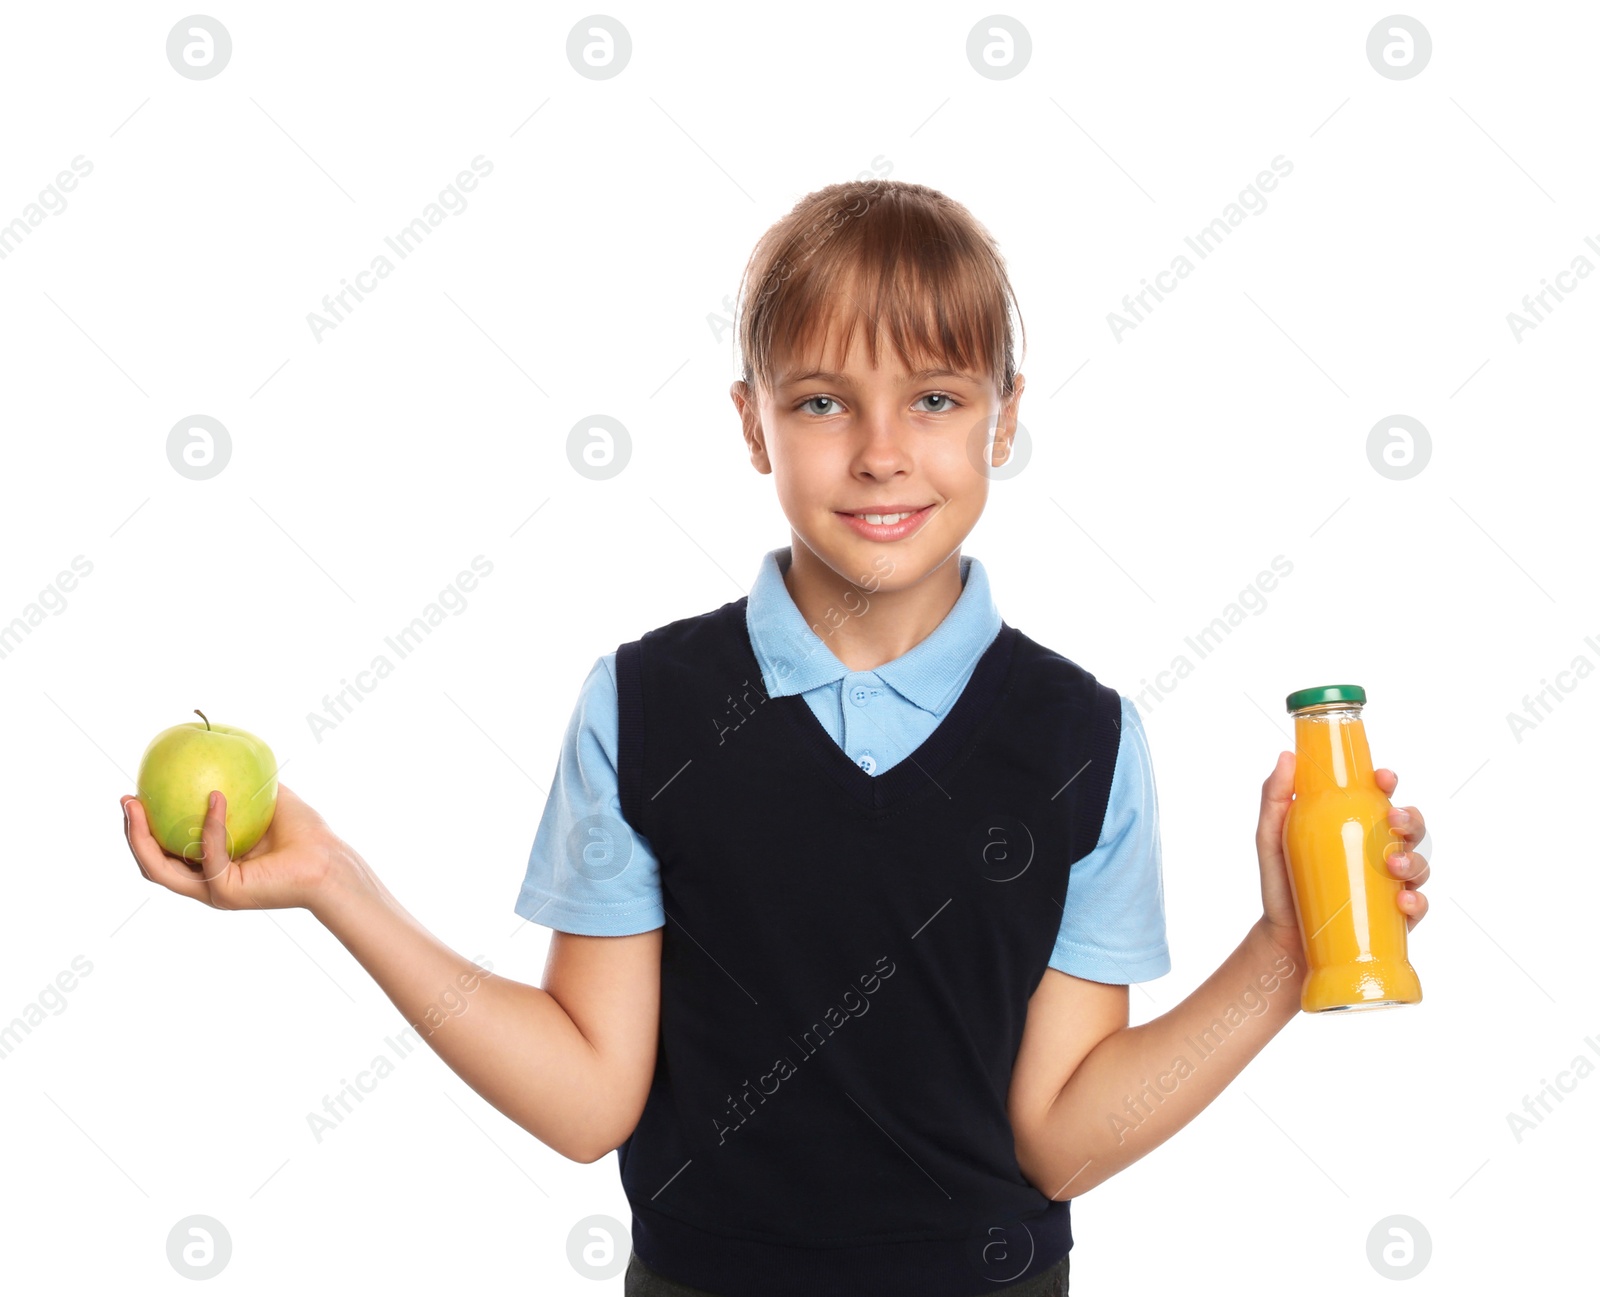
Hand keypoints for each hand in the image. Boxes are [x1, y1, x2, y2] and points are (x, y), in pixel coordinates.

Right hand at [121, 783, 349, 913]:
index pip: (163, 849)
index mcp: (210, 862)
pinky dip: (211, 826)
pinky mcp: (227, 892)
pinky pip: (209, 855)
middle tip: (127, 800)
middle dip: (132, 833)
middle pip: (152, 862)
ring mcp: (213, 890)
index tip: (133, 794)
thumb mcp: (263, 800)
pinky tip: (216, 797)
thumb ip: (239, 784)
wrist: (329, 859)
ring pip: (162, 870)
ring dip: (143, 838)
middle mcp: (206, 881)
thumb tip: (214, 754)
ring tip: (138, 806)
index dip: (142, 826)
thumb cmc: (303, 831)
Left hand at [1254, 754, 1432, 959]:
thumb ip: (1275, 799)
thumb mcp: (1271, 838)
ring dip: (1414, 859)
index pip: (1379, 797)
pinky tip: (1403, 902)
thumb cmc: (1282, 885)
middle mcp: (1375, 851)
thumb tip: (1286, 758)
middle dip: (1410, 819)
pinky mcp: (1394, 918)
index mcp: (1352, 827)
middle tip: (1393, 821)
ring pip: (1419, 862)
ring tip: (1393, 864)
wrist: (1283, 942)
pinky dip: (1416, 901)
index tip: (1383, 778)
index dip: (1388, 783)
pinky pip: (1418, 905)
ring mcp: (1388, 884)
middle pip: (1409, 827)